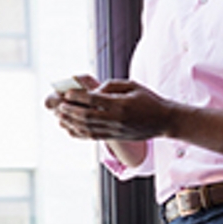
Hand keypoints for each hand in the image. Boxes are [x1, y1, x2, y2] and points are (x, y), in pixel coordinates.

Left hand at [49, 78, 177, 141]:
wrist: (164, 121)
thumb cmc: (148, 100)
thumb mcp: (132, 86)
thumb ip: (111, 86)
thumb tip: (93, 91)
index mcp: (121, 104)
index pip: (94, 100)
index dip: (78, 97)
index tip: (67, 94)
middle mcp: (117, 119)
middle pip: (87, 116)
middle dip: (70, 111)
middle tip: (58, 106)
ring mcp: (115, 130)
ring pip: (88, 128)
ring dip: (71, 123)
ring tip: (59, 116)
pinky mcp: (115, 137)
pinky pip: (93, 137)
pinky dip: (78, 133)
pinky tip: (69, 128)